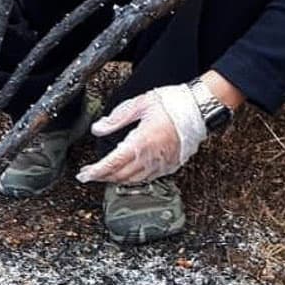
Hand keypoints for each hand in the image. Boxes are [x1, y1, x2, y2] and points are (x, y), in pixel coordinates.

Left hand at [76, 83, 206, 184]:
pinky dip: (133, 179)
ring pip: (133, 180)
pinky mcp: (170, 166)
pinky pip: (147, 178)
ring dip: (116, 179)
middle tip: (89, 175)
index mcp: (141, 141)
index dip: (95, 171)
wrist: (200, 109)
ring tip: (104, 175)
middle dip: (102, 177)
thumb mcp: (140, 104)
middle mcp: (151, 157)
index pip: (112, 163)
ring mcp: (162, 164)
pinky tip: (127, 175)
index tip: (83, 175)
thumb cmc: (174, 103)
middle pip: (120, 175)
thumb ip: (116, 118)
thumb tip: (98, 128)